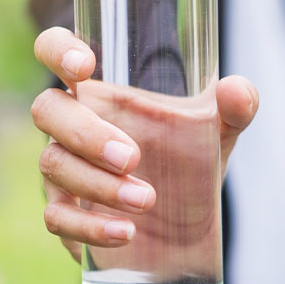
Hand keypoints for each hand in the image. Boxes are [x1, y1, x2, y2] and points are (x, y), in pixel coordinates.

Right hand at [32, 26, 257, 263]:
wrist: (185, 222)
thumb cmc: (190, 159)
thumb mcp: (220, 130)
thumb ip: (236, 107)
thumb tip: (236, 91)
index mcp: (99, 91)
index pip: (54, 51)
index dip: (57, 50)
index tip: (84, 66)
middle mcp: (71, 124)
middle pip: (48, 111)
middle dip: (87, 133)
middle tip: (132, 158)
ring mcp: (62, 168)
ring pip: (54, 166)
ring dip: (97, 185)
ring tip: (147, 200)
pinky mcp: (64, 213)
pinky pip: (57, 217)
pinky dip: (89, 227)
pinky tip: (126, 233)